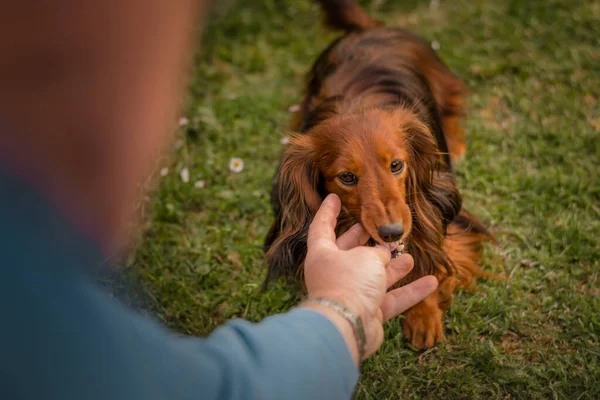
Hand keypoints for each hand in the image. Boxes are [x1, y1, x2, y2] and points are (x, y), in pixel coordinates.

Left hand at [300, 194, 437, 362]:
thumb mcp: (367, 257)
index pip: (322, 227)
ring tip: (408, 255)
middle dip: (365, 240)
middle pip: (350, 251)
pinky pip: (391, 299)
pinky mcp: (368, 313)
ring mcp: (351, 294)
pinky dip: (409, 291)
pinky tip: (431, 282)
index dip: (328, 211)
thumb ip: (378, 253)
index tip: (333, 197)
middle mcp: (334, 273)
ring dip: (392, 267)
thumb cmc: (350, 282)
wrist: (347, 326)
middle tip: (378, 228)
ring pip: (374, 276)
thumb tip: (385, 255)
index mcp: (324, 253)